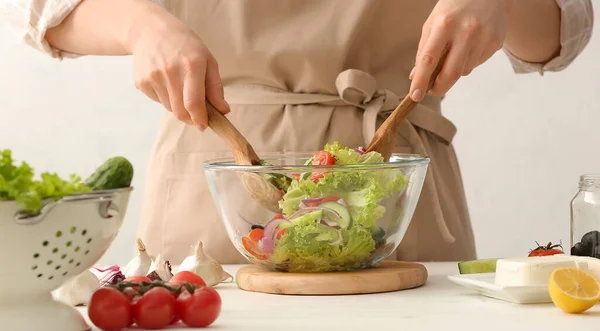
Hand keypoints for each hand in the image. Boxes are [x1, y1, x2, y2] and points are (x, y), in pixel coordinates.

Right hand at [128, 6, 228, 129]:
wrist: (150, 31)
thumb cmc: (185, 45)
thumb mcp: (207, 60)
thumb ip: (215, 87)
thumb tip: (223, 111)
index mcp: (191, 65)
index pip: (194, 103)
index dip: (200, 119)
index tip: (204, 126)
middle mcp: (170, 71)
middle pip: (181, 111)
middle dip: (191, 118)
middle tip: (196, 114)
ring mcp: (153, 77)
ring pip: (170, 109)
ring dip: (179, 106)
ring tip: (180, 87)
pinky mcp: (141, 82)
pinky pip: (158, 101)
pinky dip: (166, 98)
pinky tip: (166, 81)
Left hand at [409, 0, 510, 100]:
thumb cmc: (453, 10)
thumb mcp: (433, 23)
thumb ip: (424, 51)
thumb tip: (415, 77)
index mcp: (444, 24)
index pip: (429, 59)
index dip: (421, 80)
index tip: (415, 96)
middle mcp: (466, 31)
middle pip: (451, 73)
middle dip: (439, 87)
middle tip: (432, 91)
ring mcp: (484, 37)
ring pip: (464, 71)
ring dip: (455, 70)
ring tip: (456, 50)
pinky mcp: (496, 42)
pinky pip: (476, 64)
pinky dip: (468, 62)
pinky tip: (470, 45)